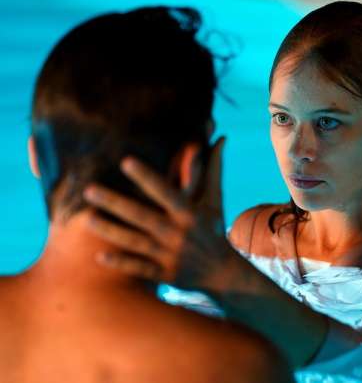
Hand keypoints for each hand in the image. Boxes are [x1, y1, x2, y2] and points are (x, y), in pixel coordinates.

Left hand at [83, 137, 233, 289]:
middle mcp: (179, 233)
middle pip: (143, 216)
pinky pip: (140, 269)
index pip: (165, 191)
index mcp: (190, 212)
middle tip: (88, 189)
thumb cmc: (213, 229)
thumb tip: (221, 137)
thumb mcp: (215, 200)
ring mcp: (171, 256)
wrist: (224, 274)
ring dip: (111, 231)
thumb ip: (213, 169)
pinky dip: (122, 263)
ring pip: (136, 242)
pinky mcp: (166, 275)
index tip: (125, 161)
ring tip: (86, 219)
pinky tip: (99, 256)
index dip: (146, 177)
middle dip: (116, 203)